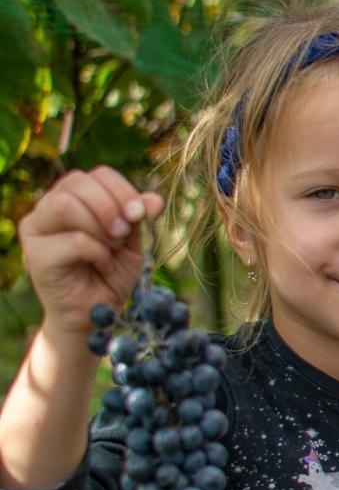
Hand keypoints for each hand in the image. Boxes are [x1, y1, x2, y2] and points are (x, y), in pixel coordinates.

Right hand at [18, 167, 163, 343]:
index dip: (122, 189)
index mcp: (72, 198)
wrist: (95, 315)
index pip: (97, 173)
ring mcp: (35, 230)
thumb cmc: (110, 275)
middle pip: (76, 182)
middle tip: (123, 234)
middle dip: (110, 206)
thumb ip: (139, 218)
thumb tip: (153, 198)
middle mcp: (47, 209)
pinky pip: (73, 240)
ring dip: (100, 226)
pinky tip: (101, 265)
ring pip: (65, 205)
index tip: (139, 214)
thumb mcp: (133, 242)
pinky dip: (97, 252)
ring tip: (112, 248)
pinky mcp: (35, 255)